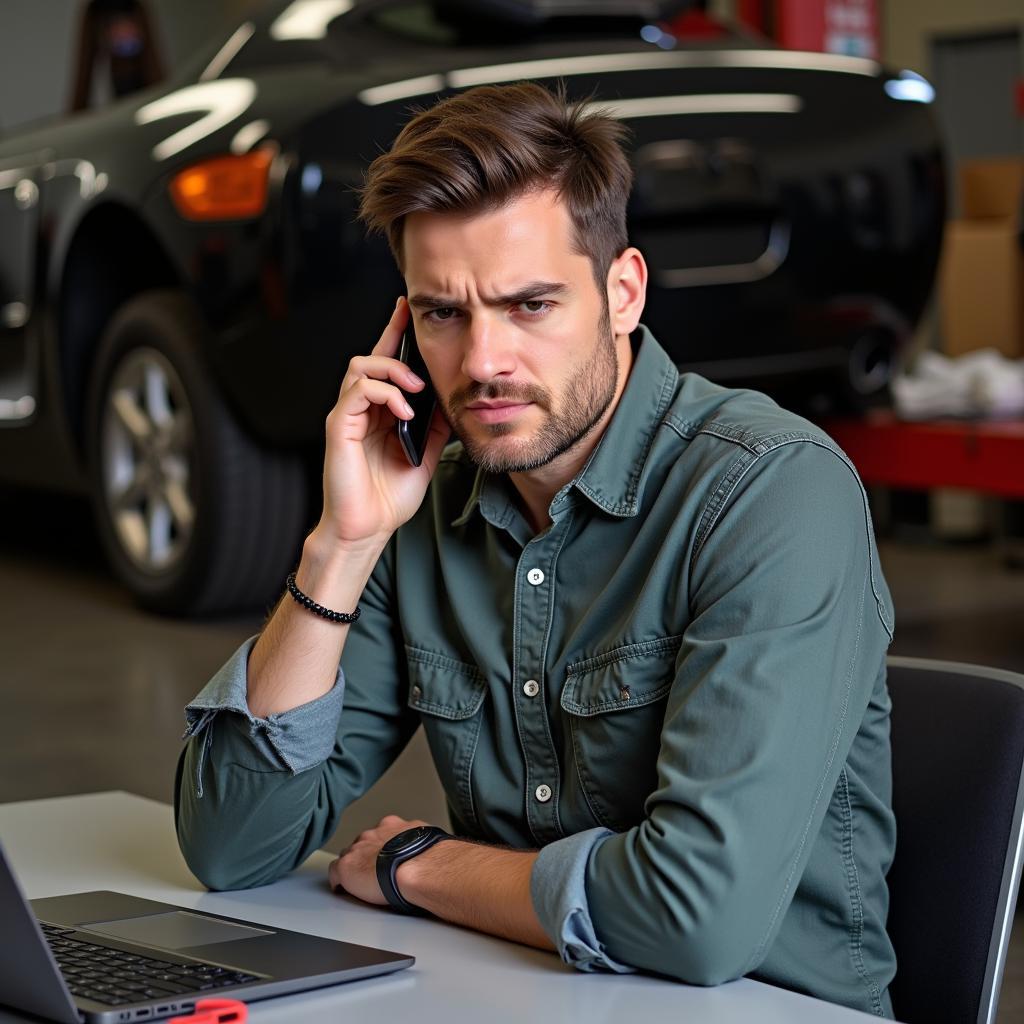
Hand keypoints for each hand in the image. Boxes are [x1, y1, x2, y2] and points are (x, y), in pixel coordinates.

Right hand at [315, 298, 449, 550]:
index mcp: (380, 412)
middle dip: (393, 336)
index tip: (410, 310)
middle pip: (370, 355)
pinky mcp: (338, 426)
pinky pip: (357, 391)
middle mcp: (360, 408)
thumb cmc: (390, 495)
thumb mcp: (426, 453)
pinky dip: (384, 394)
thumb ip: (435, 424)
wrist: (368, 527)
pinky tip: (404, 411)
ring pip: (361, 366)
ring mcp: (347, 415)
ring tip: (415, 388)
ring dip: (392, 369)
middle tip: (417, 336)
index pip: (386, 364)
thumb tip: (455, 397)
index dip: (396, 334)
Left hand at [328, 814, 431, 905]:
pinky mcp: (346, 867)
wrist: (419, 866)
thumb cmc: (429, 859)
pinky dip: (338, 882)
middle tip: (375, 873)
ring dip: (354, 868)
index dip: (382, 849)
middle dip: (367, 856)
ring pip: (348, 856)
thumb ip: (423, 845)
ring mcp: (358, 849)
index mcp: (394, 826)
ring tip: (362, 883)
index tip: (386, 859)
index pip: (381, 834)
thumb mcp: (428, 844)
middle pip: (362, 844)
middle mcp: (374, 833)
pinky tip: (343, 890)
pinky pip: (334, 873)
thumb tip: (435, 853)